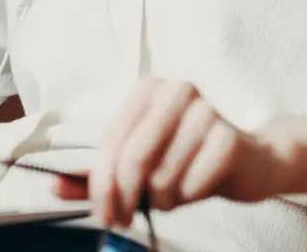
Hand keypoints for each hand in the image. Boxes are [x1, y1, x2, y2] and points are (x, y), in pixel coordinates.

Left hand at [54, 77, 294, 227]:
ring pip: (162, 175)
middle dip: (124, 197)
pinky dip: (189, 196)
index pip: (110, 140)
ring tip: (171, 193)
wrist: (252, 161)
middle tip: (124, 218)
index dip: (99, 183)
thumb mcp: (140, 163)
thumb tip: (54, 186)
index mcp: (147, 89)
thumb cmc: (187, 159)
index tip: (100, 212)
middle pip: (133, 157)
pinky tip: (197, 186)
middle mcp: (176, 90)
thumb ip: (98, 174)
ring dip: (162, 198)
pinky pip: (193, 183)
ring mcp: (206, 110)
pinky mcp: (230, 138)